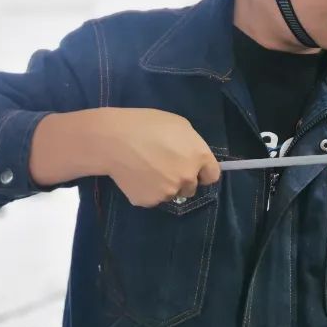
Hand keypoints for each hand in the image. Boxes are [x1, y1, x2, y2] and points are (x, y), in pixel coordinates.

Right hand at [88, 108, 220, 207]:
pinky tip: (136, 176)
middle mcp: (187, 177)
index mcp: (198, 157)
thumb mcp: (178, 125)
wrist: (113, 140)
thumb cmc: (146, 125)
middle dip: (182, 179)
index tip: (194, 170)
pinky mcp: (150, 201)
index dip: (203, 173)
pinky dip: (147, 190)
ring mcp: (169, 192)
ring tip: (147, 169)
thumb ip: (192, 144)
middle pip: (191, 187)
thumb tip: (192, 157)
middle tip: (164, 166)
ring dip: (165, 186)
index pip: (212, 176)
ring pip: (172, 194)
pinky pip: (153, 198)